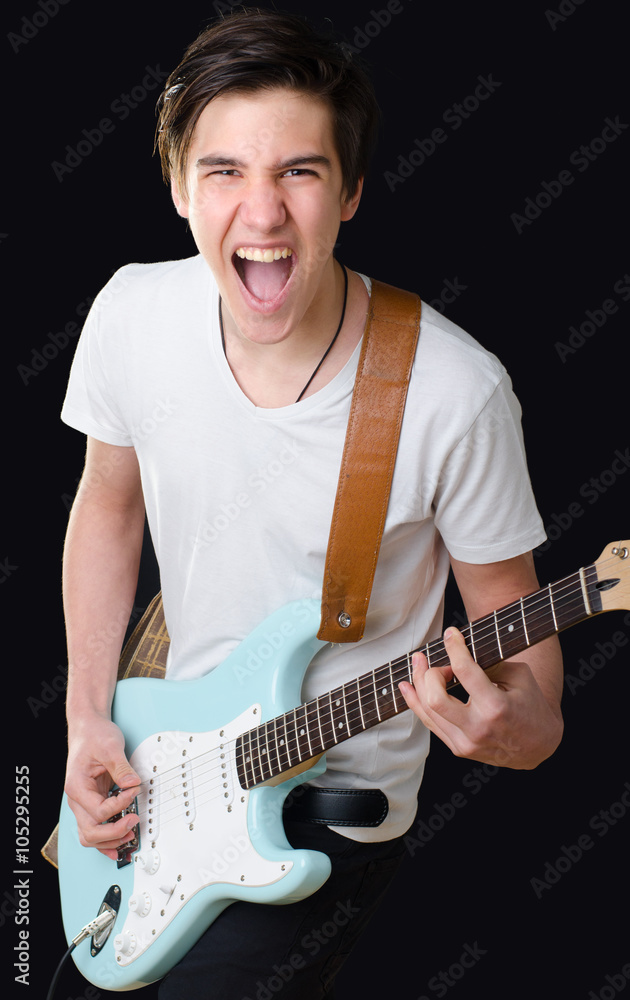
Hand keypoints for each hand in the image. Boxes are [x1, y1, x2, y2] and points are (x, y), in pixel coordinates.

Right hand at [64, 716, 140, 858]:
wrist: (88, 728)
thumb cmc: (94, 735)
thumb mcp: (110, 747)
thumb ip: (121, 768)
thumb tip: (133, 785)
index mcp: (77, 786)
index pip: (99, 810)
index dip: (120, 805)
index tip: (135, 791)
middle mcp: (76, 799)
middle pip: (91, 831)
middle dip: (114, 832)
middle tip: (134, 822)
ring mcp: (83, 803)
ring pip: (90, 836)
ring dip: (110, 840)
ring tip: (130, 836)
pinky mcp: (91, 803)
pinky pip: (94, 829)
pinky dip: (106, 840)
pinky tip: (117, 845)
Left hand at [399, 627, 562, 768]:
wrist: (539, 746)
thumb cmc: (531, 705)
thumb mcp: (520, 677)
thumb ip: (490, 664)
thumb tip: (460, 650)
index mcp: (497, 708)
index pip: (464, 672)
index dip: (454, 648)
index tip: (450, 633)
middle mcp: (478, 728)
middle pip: (435, 698)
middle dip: (428, 672)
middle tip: (433, 659)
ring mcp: (467, 742)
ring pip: (428, 711)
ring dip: (418, 683)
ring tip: (417, 663)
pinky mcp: (459, 748)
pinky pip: (431, 723)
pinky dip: (415, 703)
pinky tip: (408, 687)